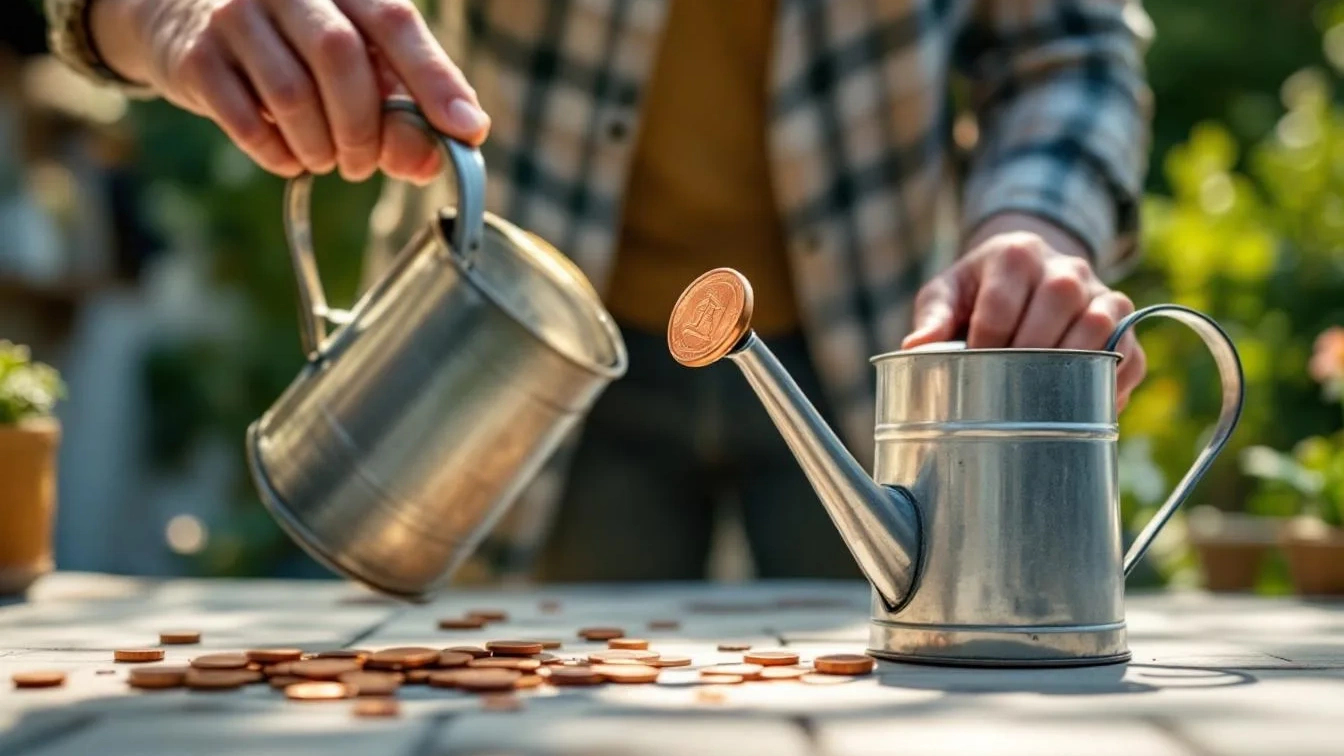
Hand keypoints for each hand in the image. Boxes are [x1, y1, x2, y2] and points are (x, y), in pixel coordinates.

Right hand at [90, 0, 489, 183]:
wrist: (182, 18)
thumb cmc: (290, 45)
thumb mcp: (351, 62)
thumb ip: (399, 106)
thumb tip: (431, 160)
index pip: (396, 22)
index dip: (435, 79)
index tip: (467, 130)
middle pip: (340, 56)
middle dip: (364, 127)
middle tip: (363, 163)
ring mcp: (235, 15)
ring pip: (292, 92)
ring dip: (319, 146)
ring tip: (324, 159)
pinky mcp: (195, 56)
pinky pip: (246, 120)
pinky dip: (278, 154)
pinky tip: (287, 156)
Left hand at [902, 213, 1145, 408]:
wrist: (1025, 272)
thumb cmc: (978, 290)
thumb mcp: (948, 292)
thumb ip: (933, 316)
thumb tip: (916, 347)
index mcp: (1017, 253)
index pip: (1002, 300)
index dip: (985, 341)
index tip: (972, 368)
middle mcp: (1066, 267)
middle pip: (1059, 301)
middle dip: (1029, 350)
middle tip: (1006, 384)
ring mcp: (1101, 292)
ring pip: (1100, 323)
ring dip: (1073, 362)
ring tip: (1044, 395)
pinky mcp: (1124, 322)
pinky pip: (1131, 353)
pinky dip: (1114, 383)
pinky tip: (1087, 404)